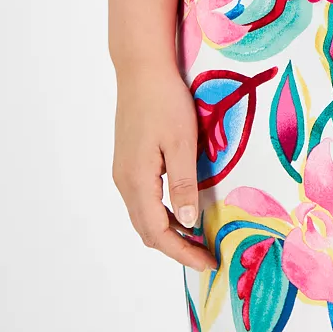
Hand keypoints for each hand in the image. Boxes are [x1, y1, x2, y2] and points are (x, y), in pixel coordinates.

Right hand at [111, 58, 217, 272]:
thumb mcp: (181, 142)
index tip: (209, 262)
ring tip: (198, 238)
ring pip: (144, 215)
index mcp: (136, 181)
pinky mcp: (128, 161)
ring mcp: (123, 172)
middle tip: (207, 255)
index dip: (183, 252)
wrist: (141, 69)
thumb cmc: (165, 101)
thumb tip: (188, 224)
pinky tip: (182, 208)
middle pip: (147, 230)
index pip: (157, 233)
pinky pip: (143, 199)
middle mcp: (124, 182)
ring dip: (169, 231)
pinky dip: (162, 213)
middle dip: (177, 247)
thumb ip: (184, 184)